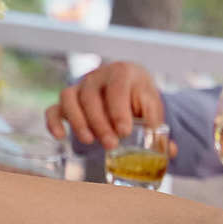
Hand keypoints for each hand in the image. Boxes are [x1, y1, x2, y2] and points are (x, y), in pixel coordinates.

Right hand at [46, 60, 165, 147]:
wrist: (128, 90)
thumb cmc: (140, 99)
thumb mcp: (152, 108)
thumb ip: (158, 128)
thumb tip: (169, 151)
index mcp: (123, 72)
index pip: (117, 87)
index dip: (118, 109)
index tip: (124, 131)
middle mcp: (98, 75)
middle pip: (91, 95)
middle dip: (100, 122)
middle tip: (111, 144)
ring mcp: (79, 87)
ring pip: (69, 98)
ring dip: (78, 121)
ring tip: (89, 142)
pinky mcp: (67, 101)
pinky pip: (53, 108)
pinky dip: (53, 122)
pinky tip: (60, 137)